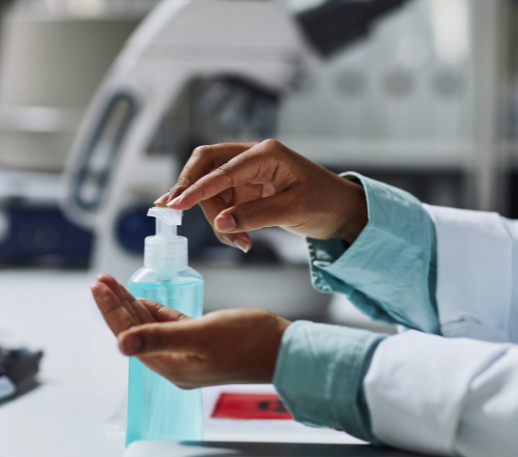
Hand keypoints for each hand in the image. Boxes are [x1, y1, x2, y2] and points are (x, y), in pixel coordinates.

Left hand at [90, 274, 290, 387]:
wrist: (284, 349)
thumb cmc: (248, 342)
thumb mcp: (201, 335)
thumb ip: (160, 337)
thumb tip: (121, 344)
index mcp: (171, 365)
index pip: (129, 334)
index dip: (111, 310)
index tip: (98, 285)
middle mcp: (175, 361)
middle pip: (136, 329)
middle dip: (117, 304)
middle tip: (100, 279)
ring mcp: (188, 351)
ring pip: (150, 325)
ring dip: (132, 304)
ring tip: (113, 284)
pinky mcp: (202, 340)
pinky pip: (169, 324)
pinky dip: (155, 310)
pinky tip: (144, 299)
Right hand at [155, 140, 367, 251]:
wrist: (342, 211)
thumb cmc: (326, 203)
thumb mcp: (293, 210)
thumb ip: (255, 215)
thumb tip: (221, 222)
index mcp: (266, 154)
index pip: (222, 169)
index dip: (196, 188)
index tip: (175, 205)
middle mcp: (253, 158)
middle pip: (206, 167)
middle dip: (193, 192)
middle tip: (176, 213)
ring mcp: (248, 174)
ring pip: (212, 190)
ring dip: (215, 217)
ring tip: (239, 242)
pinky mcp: (248, 190)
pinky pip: (224, 204)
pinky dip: (226, 223)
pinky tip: (240, 240)